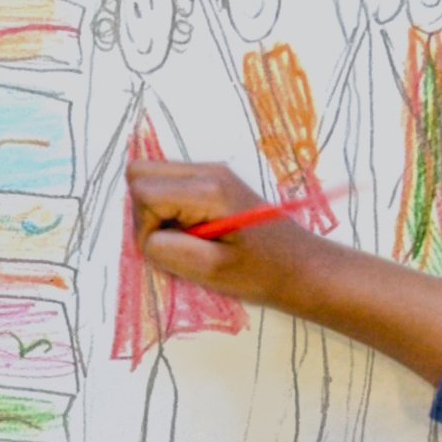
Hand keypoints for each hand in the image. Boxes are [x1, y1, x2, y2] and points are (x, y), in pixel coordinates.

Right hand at [127, 159, 338, 314]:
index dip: (145, 226)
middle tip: (171, 241)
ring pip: (151, 176)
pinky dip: (168, 208)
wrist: (301, 266)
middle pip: (140, 172)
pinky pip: (170, 185)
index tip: (170, 250)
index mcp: (208, 189)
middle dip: (144, 211)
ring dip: (156, 210)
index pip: (143, 191)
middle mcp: (208, 170)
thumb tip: (145, 237)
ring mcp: (211, 172)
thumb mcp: (211, 271)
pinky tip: (193, 231)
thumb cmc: (261, 272)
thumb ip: (168, 250)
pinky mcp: (213, 181)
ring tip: (186, 238)